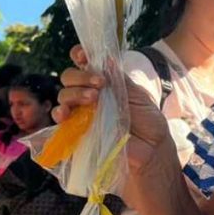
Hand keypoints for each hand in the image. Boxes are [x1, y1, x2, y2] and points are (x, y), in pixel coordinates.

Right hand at [55, 45, 172, 202]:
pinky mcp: (77, 135)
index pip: (86, 65)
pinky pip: (60, 122)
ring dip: (73, 93)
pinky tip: (66, 114)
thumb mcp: (141, 100)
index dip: (80, 56)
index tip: (83, 55)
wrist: (152, 159)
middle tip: (98, 85)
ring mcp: (82, 116)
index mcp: (107, 85)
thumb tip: (105, 59)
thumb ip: (121, 82)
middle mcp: (91, 98)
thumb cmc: (151, 129)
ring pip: (63, 96)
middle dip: (79, 76)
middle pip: (69, 78)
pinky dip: (60, 113)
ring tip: (92, 99)